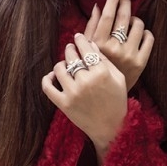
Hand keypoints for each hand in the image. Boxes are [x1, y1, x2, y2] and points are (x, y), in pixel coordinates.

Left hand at [42, 34, 127, 165]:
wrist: (111, 128)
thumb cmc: (117, 101)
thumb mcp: (119, 78)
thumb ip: (105, 61)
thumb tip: (90, 44)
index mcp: (101, 73)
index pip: (86, 49)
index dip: (81, 40)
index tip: (78, 37)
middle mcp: (86, 81)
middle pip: (71, 56)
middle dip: (70, 49)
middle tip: (71, 48)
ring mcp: (73, 93)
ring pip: (59, 68)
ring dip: (62, 64)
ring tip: (65, 64)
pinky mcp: (63, 104)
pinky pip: (48, 87)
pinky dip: (47, 79)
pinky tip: (52, 76)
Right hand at [84, 0, 153, 90]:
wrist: (107, 94)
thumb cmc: (96, 66)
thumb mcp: (88, 48)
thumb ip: (92, 26)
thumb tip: (98, 5)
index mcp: (98, 45)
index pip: (107, 15)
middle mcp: (114, 49)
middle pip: (124, 16)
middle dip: (126, 2)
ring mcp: (129, 56)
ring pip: (138, 24)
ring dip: (135, 19)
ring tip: (129, 23)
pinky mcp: (141, 62)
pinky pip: (149, 37)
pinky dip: (145, 32)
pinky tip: (138, 35)